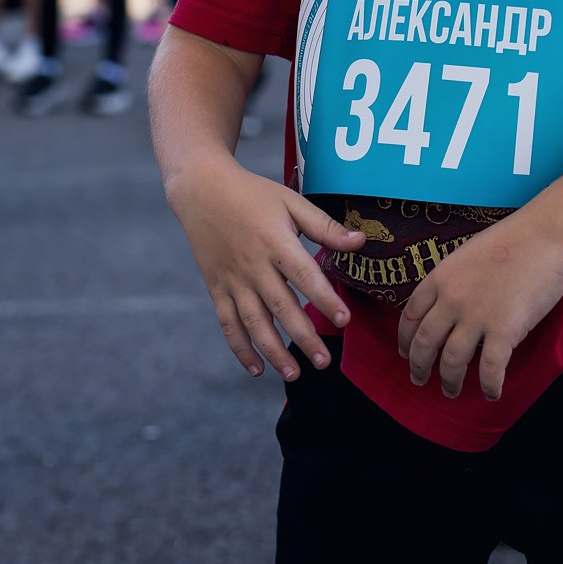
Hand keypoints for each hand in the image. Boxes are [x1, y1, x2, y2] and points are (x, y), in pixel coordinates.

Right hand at [170, 157, 364, 381]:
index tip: (344, 321)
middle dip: (303, 337)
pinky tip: (256, 369)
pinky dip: (240, 348)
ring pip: (253, 323)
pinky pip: (228, 323)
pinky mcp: (216, 287)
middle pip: (281, 307)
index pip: (304, 275)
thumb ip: (325, 226)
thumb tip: (361, 242)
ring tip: (294, 374)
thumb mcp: (290, 201)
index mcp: (276, 242)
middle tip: (324, 362)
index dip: (325, 299)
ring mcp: (233, 279)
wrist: (201, 189)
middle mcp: (253, 265)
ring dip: (273, 352)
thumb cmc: (252, 194)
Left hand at [395, 209, 562, 400]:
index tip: (405, 353)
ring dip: (449, 381)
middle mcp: (451, 300)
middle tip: (419, 380)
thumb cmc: (514, 239)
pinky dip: (488, 386)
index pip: (410, 316)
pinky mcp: (504, 331)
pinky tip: (491, 393)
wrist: (546, 235)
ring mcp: (476, 317)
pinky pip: (490, 369)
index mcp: (440, 278)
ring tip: (450, 391)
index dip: (404, 339)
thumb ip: (453, 280)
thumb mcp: (467, 254)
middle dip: (419, 367)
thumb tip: (449, 304)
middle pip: (424, 343)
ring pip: (452, 361)